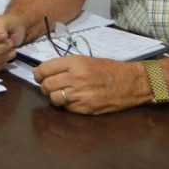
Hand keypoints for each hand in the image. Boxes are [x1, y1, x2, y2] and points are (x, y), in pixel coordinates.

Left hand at [33, 56, 150, 114]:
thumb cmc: (109, 69)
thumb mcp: (86, 60)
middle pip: (46, 85)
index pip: (44, 69)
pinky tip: (74, 100)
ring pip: (54, 98)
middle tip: (49, 87)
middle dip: (44, 87)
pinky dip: (66, 106)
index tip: (39, 76)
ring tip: (61, 94)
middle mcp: (76, 77)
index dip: (38, 74)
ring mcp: (80, 94)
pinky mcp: (86, 108)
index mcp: (75, 62)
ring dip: (54, 97)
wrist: (131, 82)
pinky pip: (66, 108)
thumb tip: (46, 72)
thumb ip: (66, 66)